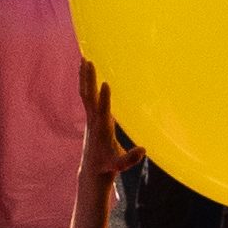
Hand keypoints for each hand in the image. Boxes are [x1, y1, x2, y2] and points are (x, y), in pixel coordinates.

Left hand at [73, 63, 120, 181]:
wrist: (92, 170)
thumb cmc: (108, 165)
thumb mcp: (120, 165)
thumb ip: (130, 158)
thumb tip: (143, 150)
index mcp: (102, 129)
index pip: (103, 111)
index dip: (105, 98)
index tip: (106, 83)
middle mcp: (94, 120)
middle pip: (89, 96)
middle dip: (89, 79)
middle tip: (88, 61)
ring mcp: (91, 117)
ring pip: (85, 93)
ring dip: (84, 76)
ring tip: (83, 58)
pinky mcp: (91, 116)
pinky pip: (86, 95)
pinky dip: (86, 82)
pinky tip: (86, 70)